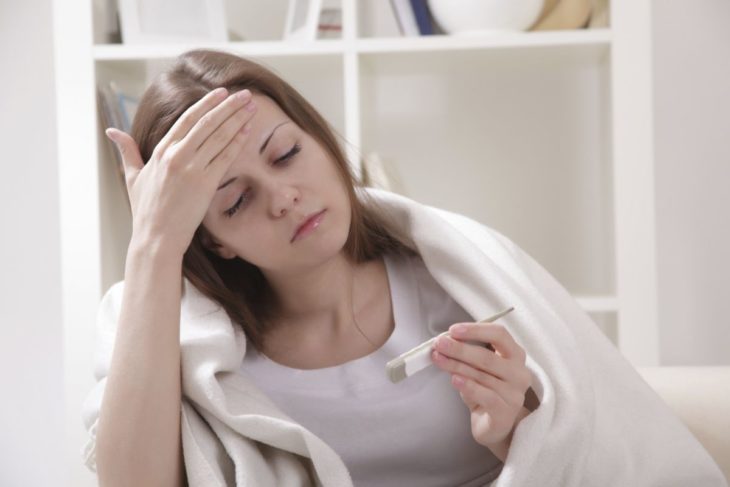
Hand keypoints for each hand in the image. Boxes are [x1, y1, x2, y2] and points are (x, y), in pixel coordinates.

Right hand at [105, 87, 256, 254]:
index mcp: (160, 151)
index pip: (187, 119)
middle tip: (245, 94)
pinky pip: (225, 157)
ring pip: (219, 136)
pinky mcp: (205, 183)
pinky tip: (248, 130)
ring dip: (238, 119)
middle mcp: (176, 155)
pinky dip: (237, 141)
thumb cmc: (145, 210)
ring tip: (252, 106)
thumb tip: (112, 131)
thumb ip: (127, 151)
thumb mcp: (132, 177)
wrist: (156, 237)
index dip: (207, 104)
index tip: (221, 92)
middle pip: (207, 123)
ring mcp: (191, 168)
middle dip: (229, 106)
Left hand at [431, 320, 531, 456]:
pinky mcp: (506, 412)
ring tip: (438, 359)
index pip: (499, 334)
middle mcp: (519, 373)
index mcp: (515, 355)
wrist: (494, 426)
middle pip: (487, 356)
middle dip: (459, 349)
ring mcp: (515, 394)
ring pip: (482, 375)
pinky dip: (468, 386)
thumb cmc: (485, 391)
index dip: (476, 330)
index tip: (453, 330)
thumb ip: (466, 355)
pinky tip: (454, 380)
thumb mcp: (476, 368)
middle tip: (439, 344)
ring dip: (456, 366)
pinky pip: (486, 395)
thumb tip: (445, 342)